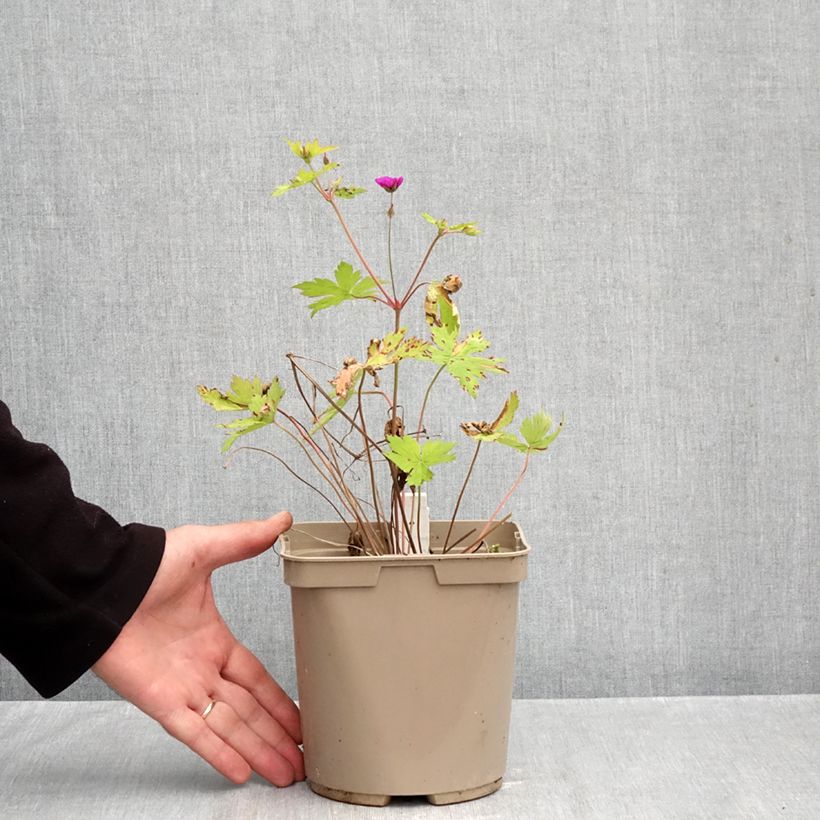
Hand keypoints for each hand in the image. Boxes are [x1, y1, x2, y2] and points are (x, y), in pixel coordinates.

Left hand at [93, 512, 303, 785]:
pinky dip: (219, 753)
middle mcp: (202, 669)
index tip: (301, 718)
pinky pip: (195, 733)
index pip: (257, 678)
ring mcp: (183, 688)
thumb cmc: (148, 565)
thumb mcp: (206, 548)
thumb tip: (282, 520)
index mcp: (214, 640)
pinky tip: (242, 772)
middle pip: (249, 711)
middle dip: (275, 736)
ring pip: (229, 727)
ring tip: (286, 774)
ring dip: (258, 751)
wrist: (104, 584)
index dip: (280, 699)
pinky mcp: (161, 702)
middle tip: (303, 759)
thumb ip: (245, 540)